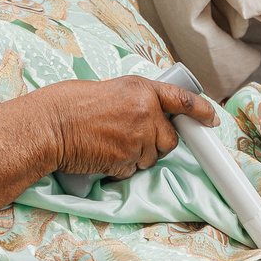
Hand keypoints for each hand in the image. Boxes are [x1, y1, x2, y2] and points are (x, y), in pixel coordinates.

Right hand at [30, 76, 216, 181]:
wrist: (49, 125)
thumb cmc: (68, 105)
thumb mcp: (109, 91)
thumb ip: (134, 102)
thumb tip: (145, 116)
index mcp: (141, 89)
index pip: (182, 99)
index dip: (200, 111)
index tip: (211, 119)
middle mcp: (145, 111)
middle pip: (170, 139)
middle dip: (156, 144)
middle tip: (131, 139)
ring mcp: (137, 137)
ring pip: (151, 158)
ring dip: (136, 157)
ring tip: (109, 144)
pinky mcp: (126, 159)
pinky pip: (133, 171)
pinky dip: (120, 168)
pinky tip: (102, 155)